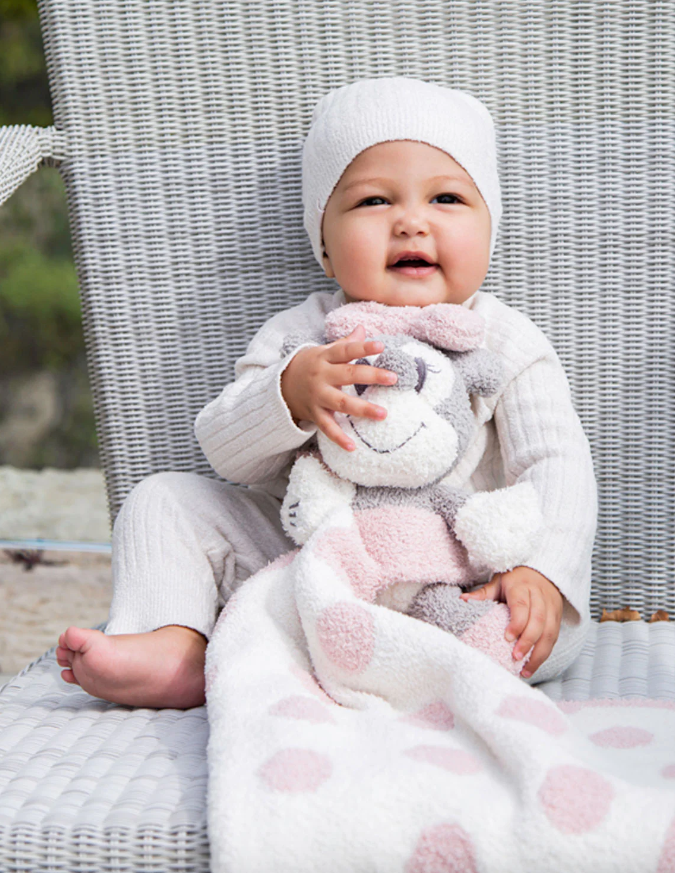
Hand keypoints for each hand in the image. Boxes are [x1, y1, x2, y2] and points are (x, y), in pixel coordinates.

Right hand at [280, 324, 397, 450]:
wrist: (282, 385)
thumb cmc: (311, 365)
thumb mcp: (324, 352)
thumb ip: (345, 343)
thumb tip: (362, 328)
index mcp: (325, 357)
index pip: (345, 350)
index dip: (362, 347)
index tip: (381, 346)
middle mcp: (321, 376)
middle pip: (347, 375)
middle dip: (371, 376)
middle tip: (393, 378)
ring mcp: (317, 396)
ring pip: (341, 403)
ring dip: (362, 409)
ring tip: (383, 414)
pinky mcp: (314, 414)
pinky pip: (327, 427)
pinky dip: (339, 438)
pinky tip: (353, 447)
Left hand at [460, 566, 562, 677]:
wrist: (541, 571)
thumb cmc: (515, 579)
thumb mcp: (498, 582)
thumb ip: (483, 593)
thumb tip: (463, 600)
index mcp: (522, 587)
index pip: (522, 606)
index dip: (517, 623)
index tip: (507, 638)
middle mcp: (539, 597)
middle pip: (538, 621)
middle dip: (528, 642)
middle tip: (515, 657)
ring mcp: (551, 607)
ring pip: (550, 631)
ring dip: (539, 653)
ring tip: (526, 669)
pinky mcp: (557, 617)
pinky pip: (554, 636)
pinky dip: (545, 652)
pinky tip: (534, 664)